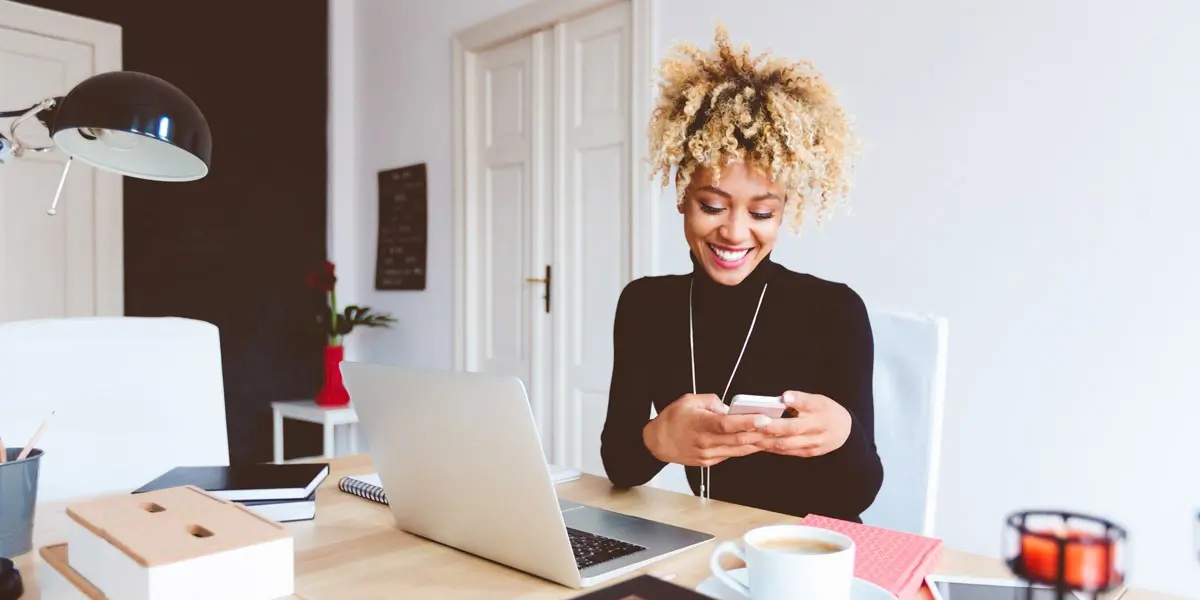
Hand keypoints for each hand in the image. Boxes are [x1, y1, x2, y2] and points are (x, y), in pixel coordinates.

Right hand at [643, 393, 772, 466]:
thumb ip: (712, 402)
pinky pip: (733, 454)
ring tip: (776, 437)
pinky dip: (746, 448)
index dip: (747, 422)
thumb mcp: (689, 400)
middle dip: (761, 435)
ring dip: (758, 444)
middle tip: (780, 429)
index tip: (764, 419)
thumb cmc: (672, 419)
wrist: (657, 442)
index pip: (728, 424)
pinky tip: (758, 443)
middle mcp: (706, 442)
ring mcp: (708, 455)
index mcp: (701, 424)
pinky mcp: (710, 462)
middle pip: (738, 439)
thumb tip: (730, 408)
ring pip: (739, 450)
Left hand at [755, 391, 851, 456]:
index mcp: (819, 408)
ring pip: (786, 443)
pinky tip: (760, 444)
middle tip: (755, 423)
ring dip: (766, 441)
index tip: (785, 397)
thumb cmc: (825, 411)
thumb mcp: (817, 399)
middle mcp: (817, 427)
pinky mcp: (809, 452)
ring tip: (750, 436)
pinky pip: (787, 451)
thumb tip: (783, 398)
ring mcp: (813, 442)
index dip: (796, 400)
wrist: (845, 431)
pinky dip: (772, 448)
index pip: (808, 403)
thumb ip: (800, 399)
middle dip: (772, 426)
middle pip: (792, 427)